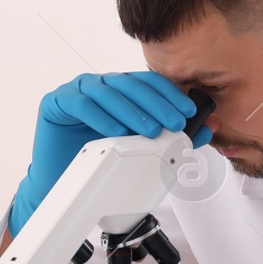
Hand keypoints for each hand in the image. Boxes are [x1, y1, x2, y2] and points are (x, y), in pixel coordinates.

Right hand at [8, 72, 212, 235]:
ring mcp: (76, 91)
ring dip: (132, 111)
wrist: (61, 181)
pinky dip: (101, 116)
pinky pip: (81, 103)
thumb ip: (171, 136)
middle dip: (156, 104)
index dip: (169, 94)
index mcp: (119, 90)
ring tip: (150, 131)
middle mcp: (99, 85)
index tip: (188, 112)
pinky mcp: (56, 102)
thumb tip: (205, 129)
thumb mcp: (140, 147)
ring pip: (108, 91)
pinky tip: (116, 131)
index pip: (147, 82)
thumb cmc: (98, 160)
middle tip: (174, 123)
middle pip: (130, 84)